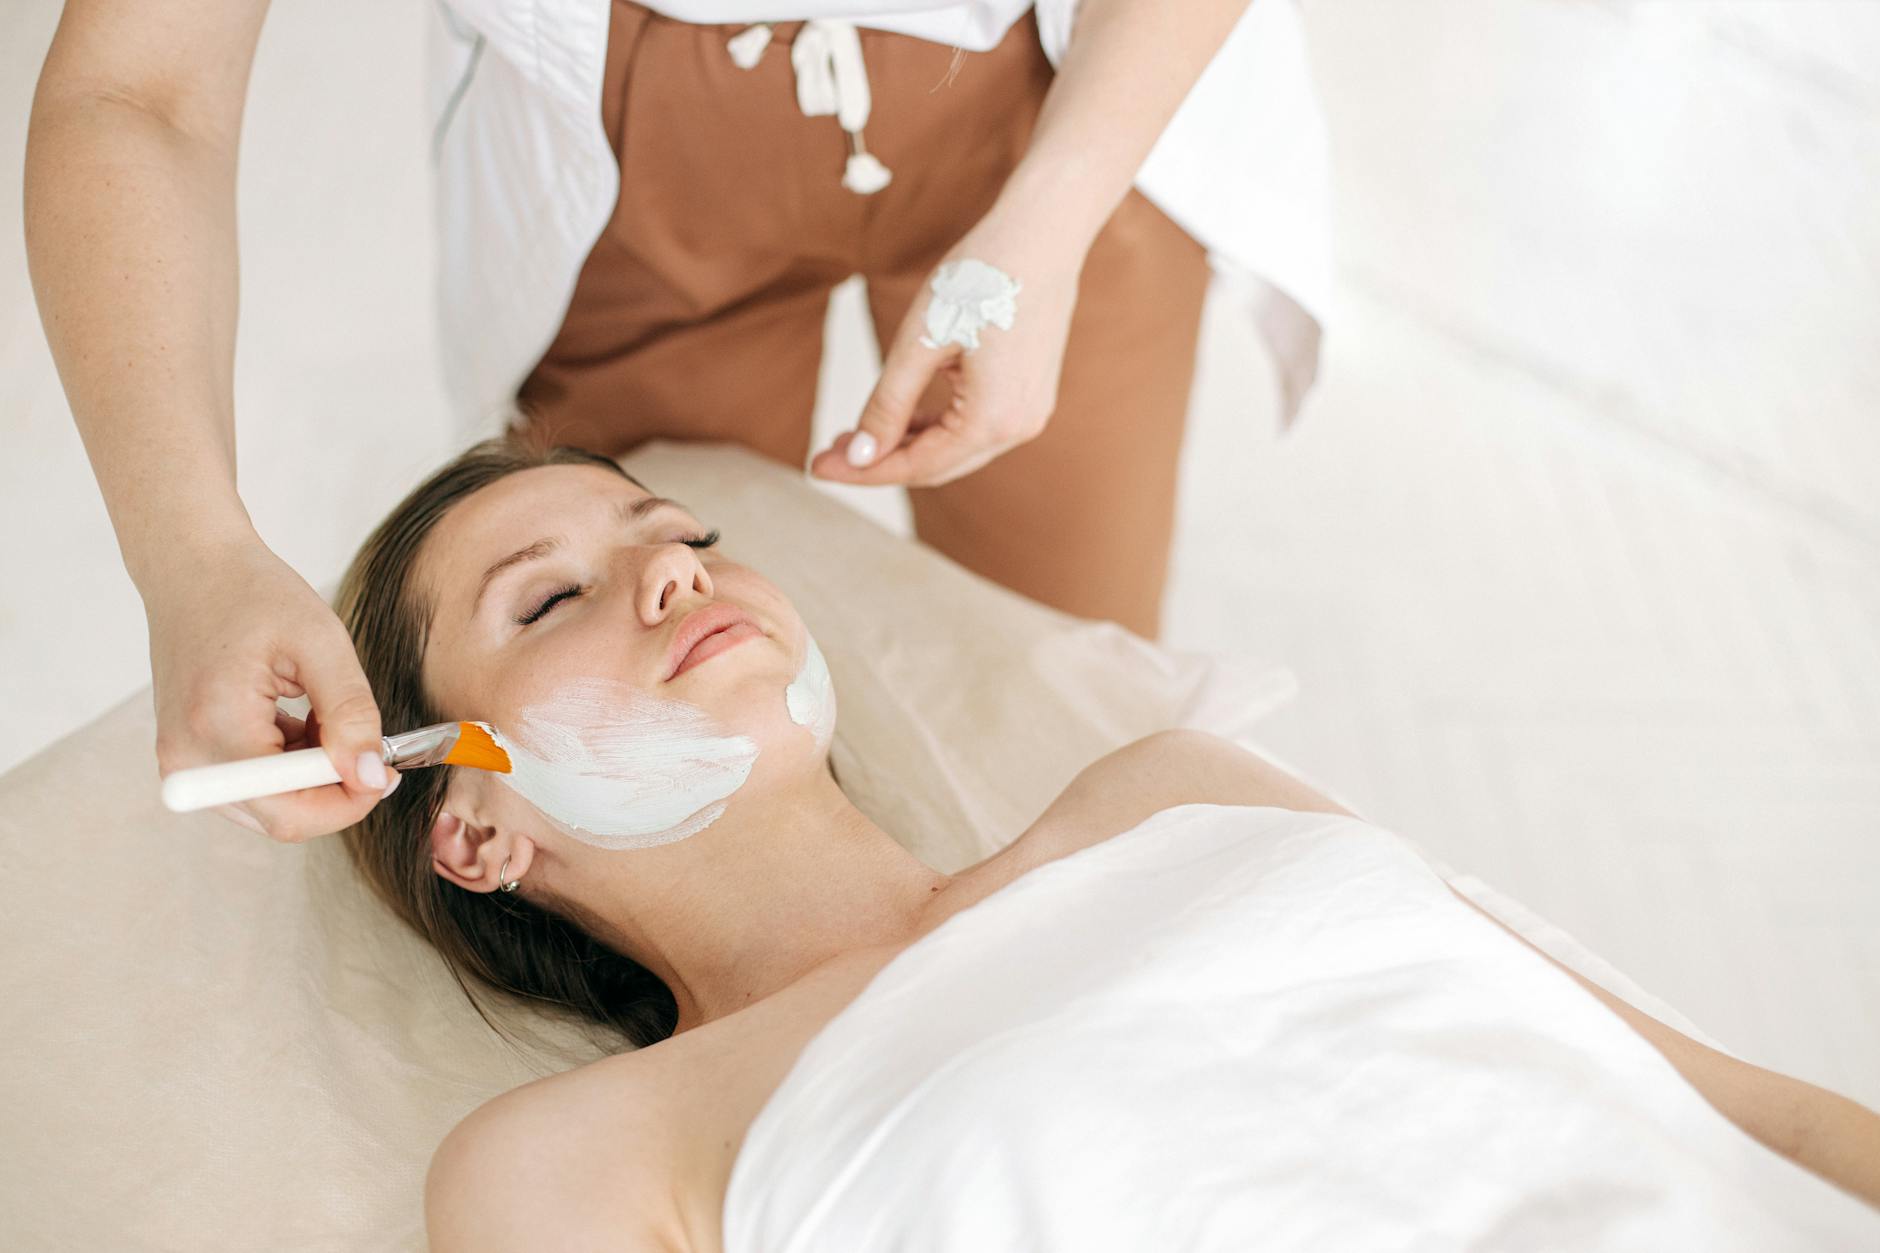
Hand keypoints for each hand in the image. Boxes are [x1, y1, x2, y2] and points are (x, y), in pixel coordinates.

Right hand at [147, 535, 394, 840]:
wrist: (192, 569)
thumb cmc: (253, 593)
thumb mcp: (321, 642)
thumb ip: (352, 713)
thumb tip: (370, 776)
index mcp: (218, 729)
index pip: (290, 814)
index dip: (349, 803)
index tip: (386, 770)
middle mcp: (189, 760)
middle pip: (281, 817)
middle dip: (334, 788)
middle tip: (366, 740)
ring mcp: (183, 763)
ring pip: (272, 805)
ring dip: (313, 774)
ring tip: (324, 713)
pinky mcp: (190, 756)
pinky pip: (254, 787)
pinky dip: (291, 764)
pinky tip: (301, 718)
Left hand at [810, 214, 1083, 487]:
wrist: (1043, 232)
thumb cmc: (983, 276)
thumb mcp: (920, 341)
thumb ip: (888, 405)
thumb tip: (860, 456)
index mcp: (994, 420)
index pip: (917, 466)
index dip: (862, 470)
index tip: (818, 466)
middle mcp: (1019, 428)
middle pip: (937, 466)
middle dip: (880, 462)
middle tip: (826, 453)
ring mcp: (1029, 413)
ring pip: (955, 451)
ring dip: (906, 445)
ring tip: (856, 434)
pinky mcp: (1029, 395)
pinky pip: (974, 428)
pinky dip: (936, 428)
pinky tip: (902, 417)